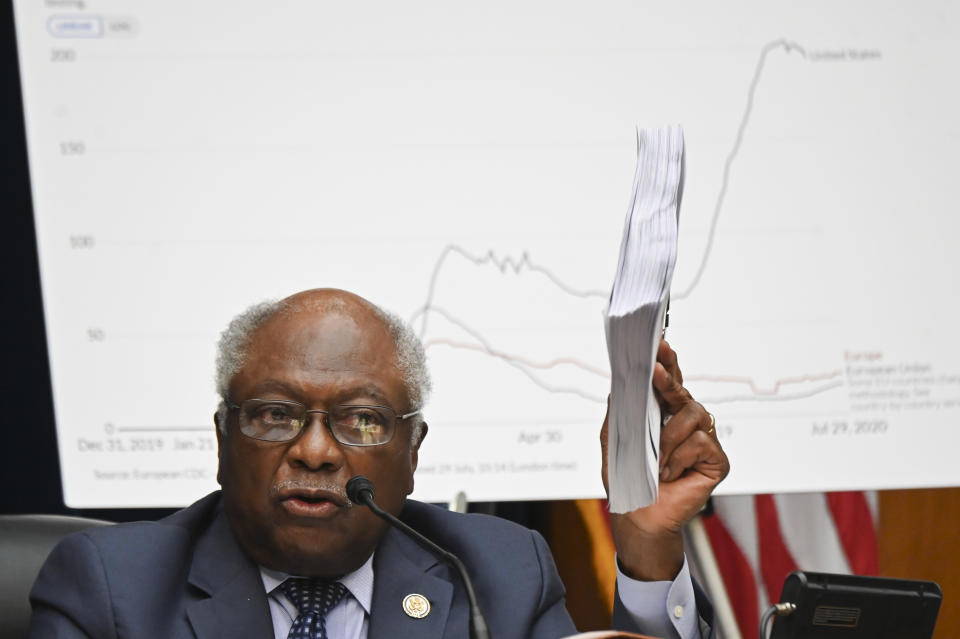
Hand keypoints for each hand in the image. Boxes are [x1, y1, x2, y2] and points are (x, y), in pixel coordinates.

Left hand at [600, 339, 728, 580]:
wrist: (640, 515)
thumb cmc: (629, 478)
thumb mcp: (616, 440)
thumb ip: (620, 412)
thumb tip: (621, 383)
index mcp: (664, 414)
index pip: (668, 382)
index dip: (666, 362)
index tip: (659, 344)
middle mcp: (688, 422)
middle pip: (683, 391)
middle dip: (667, 379)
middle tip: (653, 370)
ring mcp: (704, 440)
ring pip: (692, 416)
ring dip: (667, 439)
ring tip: (655, 461)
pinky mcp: (716, 460)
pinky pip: (700, 442)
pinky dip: (679, 458)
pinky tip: (670, 473)